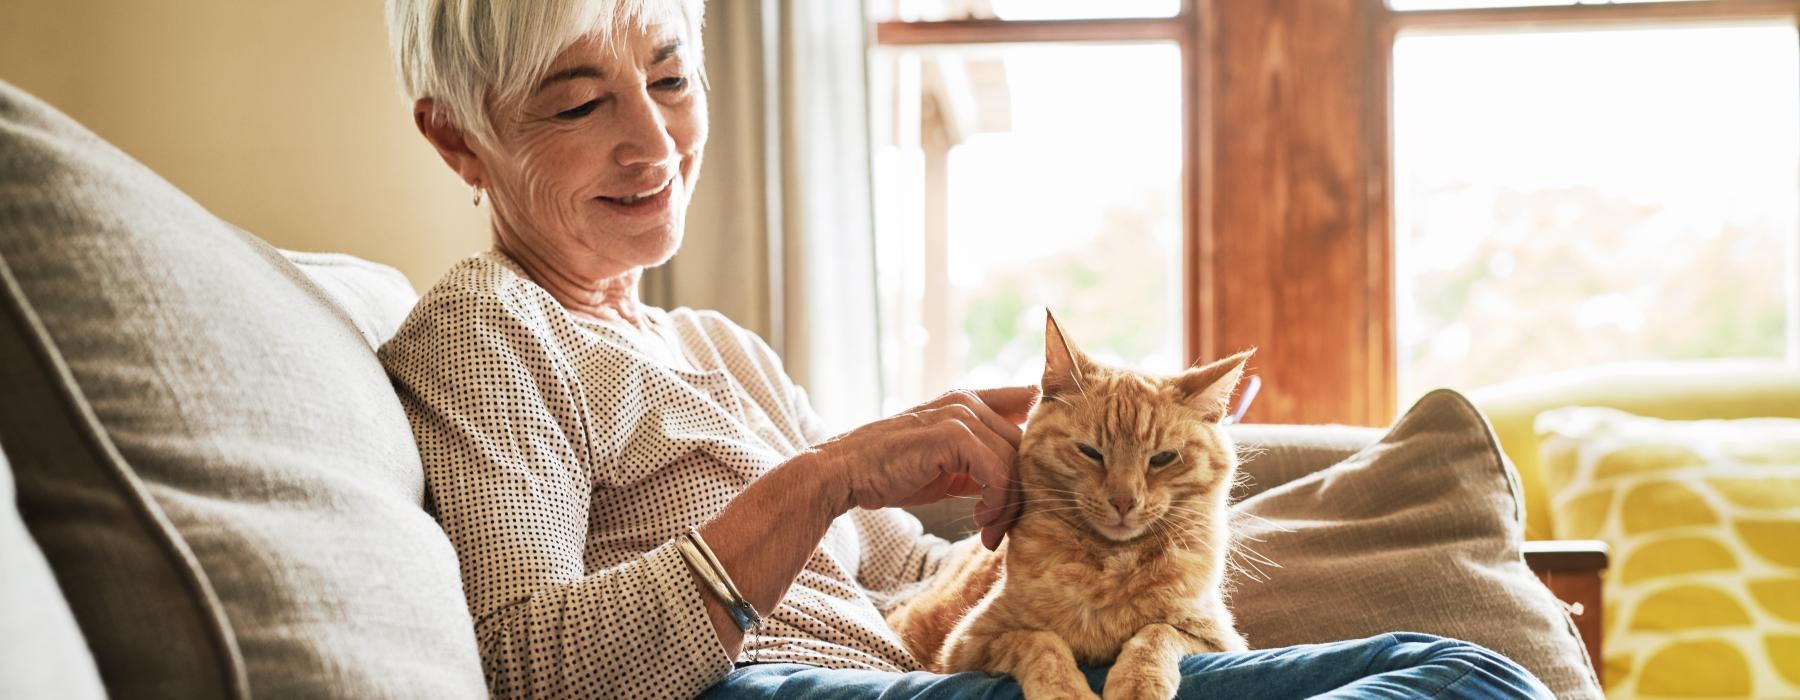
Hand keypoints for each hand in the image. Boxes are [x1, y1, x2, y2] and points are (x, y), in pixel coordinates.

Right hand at [812, 386, 1037, 549]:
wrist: (846, 473)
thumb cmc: (893, 471)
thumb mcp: (948, 464)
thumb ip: (982, 463)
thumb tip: (1019, 486)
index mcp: (969, 401)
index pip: (1028, 402)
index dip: (1044, 433)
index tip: (1042, 477)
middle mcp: (968, 402)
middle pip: (1026, 445)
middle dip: (1022, 491)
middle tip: (1003, 528)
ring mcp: (961, 415)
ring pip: (1015, 462)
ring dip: (1008, 506)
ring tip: (990, 530)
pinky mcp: (952, 436)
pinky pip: (997, 473)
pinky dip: (995, 504)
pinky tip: (980, 521)